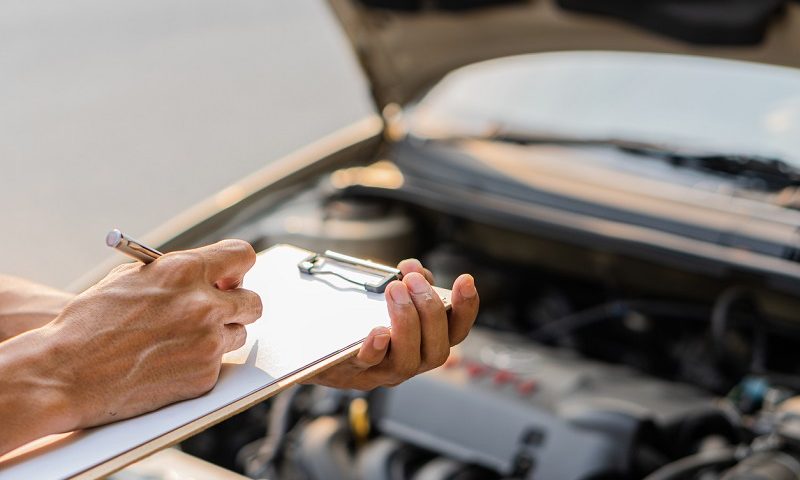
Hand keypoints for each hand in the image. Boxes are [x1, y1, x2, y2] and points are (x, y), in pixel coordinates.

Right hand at [0, 240, 261, 454]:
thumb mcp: (132, 278)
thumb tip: (212, 274)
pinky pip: (218, 364)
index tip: (231, 275)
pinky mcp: (204, 375)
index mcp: (185, 271)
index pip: (242, 256)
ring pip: (238, 334)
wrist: (64, 372)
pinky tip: (168, 362)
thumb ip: (177, 273)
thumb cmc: (90, 322)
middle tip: (222, 309)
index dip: (237, 266)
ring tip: (182, 339)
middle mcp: (204, 305)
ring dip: (219, 335)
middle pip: (253, 301)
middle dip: (238, 304)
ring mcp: (208, 343)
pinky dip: (200, 363)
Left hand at [305, 259, 478, 389]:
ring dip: (406, 323)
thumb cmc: (359, 317)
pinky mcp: (353, 373)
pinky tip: (377, 330)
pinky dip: (376, 348)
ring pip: (407, 361)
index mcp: (426, 342)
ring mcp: (383, 372)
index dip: (467, 307)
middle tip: (413, 281)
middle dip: (430, 311)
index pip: (457, 330)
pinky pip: (368, 365)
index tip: (465, 280)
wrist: (315, 343)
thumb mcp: (387, 295)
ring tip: (394, 290)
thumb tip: (413, 269)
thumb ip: (406, 281)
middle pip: (437, 349)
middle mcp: (411, 362)